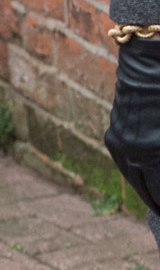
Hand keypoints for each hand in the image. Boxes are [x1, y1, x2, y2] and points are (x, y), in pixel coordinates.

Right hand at [106, 35, 159, 212]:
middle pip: (144, 190)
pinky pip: (123, 162)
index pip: (159, 192)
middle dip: (156, 202)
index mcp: (152, 153)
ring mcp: (120, 143)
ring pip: (130, 178)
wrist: (149, 67)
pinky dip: (133, 173)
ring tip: (155, 199)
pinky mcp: (113, 135)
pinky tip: (142, 178)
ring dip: (144, 190)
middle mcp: (132, 153)